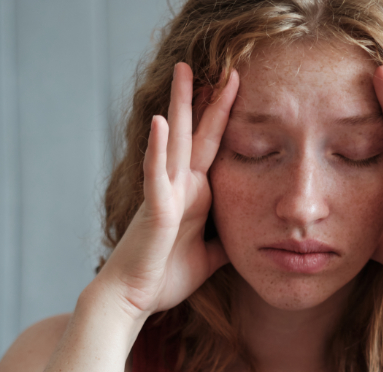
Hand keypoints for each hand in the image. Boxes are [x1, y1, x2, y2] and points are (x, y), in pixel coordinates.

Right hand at [95, 62, 238, 318]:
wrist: (132, 299)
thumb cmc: (163, 276)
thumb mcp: (210, 255)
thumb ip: (226, 239)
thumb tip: (250, 234)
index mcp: (193, 193)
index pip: (211, 146)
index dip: (222, 115)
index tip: (235, 84)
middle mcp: (177, 185)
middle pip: (191, 132)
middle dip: (198, 97)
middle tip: (201, 62)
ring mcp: (164, 193)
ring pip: (172, 141)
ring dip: (177, 107)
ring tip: (184, 73)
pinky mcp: (155, 209)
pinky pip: (156, 174)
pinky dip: (157, 148)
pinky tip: (159, 123)